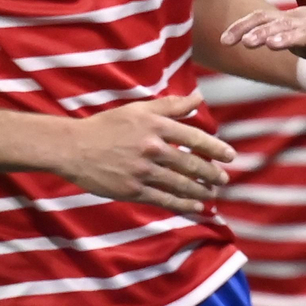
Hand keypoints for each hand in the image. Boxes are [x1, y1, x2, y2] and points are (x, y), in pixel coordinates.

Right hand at [51, 94, 233, 214]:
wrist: (74, 148)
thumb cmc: (107, 126)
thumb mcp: (138, 109)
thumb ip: (170, 105)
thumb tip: (198, 99)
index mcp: (155, 125)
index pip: (195, 137)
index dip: (216, 148)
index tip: (230, 156)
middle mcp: (152, 148)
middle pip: (191, 163)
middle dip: (212, 173)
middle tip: (223, 178)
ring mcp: (143, 171)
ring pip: (181, 184)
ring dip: (201, 190)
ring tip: (212, 193)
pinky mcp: (134, 190)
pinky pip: (165, 200)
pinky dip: (184, 204)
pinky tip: (196, 207)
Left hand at [222, 6, 305, 70]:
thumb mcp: (300, 36)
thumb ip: (276, 35)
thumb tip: (248, 37)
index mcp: (296, 20)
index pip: (265, 18)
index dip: (244, 27)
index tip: (223, 40)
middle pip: (283, 25)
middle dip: (264, 33)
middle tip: (245, 43)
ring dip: (290, 39)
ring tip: (273, 44)